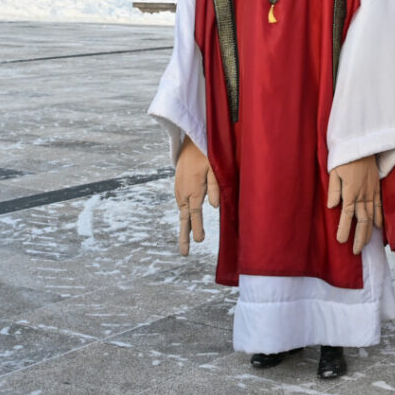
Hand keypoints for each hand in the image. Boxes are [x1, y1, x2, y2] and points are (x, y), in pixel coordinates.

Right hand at [174, 139, 220, 255]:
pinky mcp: (179, 186)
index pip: (195, 214)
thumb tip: (214, 207)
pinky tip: (188, 221)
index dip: (198, 228)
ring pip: (182, 212)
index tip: (200, 241)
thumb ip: (215, 187)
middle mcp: (184, 192)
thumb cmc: (206, 153)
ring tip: (187, 242)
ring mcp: (179, 190)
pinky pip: (182, 204)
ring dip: (185, 226)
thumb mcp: (214, 167)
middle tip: (185, 253)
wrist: (190, 140)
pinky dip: (184, 215)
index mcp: (193, 189)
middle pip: (184, 218)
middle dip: (185, 236)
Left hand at [327, 155, 381, 255]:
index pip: (347, 215)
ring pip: (372, 216)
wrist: (361, 143)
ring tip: (366, 244)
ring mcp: (372, 191)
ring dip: (369, 232)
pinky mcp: (376, 187)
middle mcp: (363, 194)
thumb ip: (334, 191)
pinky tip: (378, 227)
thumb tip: (332, 207)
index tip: (341, 242)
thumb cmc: (343, 157)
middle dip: (360, 237)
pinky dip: (380, 217)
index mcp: (350, 191)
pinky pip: (379, 206)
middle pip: (363, 221)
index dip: (344, 229)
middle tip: (356, 251)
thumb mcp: (333, 172)